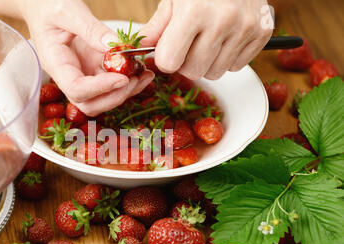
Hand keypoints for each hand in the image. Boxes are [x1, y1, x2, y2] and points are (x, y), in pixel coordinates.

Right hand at [22, 0, 154, 116]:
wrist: (42, 4)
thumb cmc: (48, 4)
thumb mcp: (67, 10)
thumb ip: (90, 28)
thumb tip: (114, 46)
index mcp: (56, 64)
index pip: (76, 90)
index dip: (100, 88)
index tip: (123, 77)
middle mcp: (69, 75)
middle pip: (90, 104)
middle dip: (115, 97)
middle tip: (137, 80)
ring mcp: (83, 73)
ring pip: (103, 98)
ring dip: (126, 92)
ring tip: (145, 75)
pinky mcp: (94, 68)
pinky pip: (112, 83)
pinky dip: (129, 80)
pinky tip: (142, 69)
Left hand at [140, 0, 272, 79]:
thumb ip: (157, 27)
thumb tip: (140, 49)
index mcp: (194, 11)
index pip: (169, 62)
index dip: (166, 58)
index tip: (169, 49)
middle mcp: (222, 21)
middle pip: (193, 72)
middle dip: (186, 62)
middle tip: (190, 43)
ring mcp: (245, 27)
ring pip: (215, 73)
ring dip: (208, 62)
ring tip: (209, 37)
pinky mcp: (262, 32)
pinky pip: (237, 66)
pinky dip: (228, 57)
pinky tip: (226, 37)